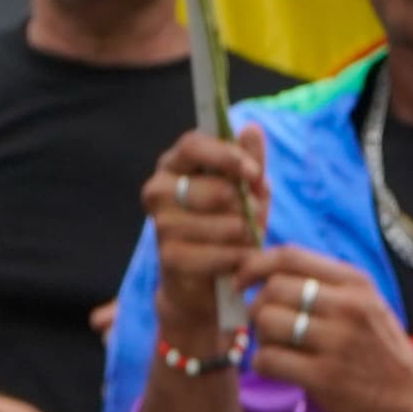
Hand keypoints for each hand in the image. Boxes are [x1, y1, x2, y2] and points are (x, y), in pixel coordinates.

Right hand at [146, 127, 266, 345]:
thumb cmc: (226, 227)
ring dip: (247, 236)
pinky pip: (221, 254)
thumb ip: (249, 162)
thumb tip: (252, 129)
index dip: (226, 156)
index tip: (253, 172)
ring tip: (246, 241)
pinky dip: (238, 259)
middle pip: (216, 189)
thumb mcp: (246, 192)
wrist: (204, 283)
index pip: (193, 145)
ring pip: (225, 225)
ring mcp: (161, 225)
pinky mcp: (169, 257)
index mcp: (174, 165)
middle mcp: (158, 190)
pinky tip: (237, 261)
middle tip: (254, 218)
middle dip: (247, 207)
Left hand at [241, 245, 412, 411]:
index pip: (290, 256)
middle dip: (256, 306)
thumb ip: (326, 283)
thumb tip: (268, 273)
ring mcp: (335, 342)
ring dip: (260, 336)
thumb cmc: (382, 347)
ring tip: (276, 346)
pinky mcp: (323, 377)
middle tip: (262, 322)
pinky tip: (278, 368)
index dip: (255, 264)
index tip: (242, 279)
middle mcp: (346, 307)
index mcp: (354, 283)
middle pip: (273, 289)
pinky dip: (263, 363)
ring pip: (267, 323)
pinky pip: (268, 359)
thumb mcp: (366, 302)